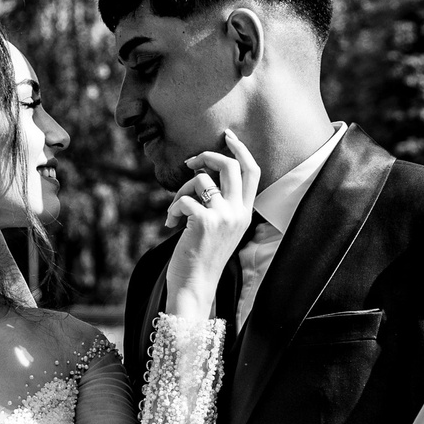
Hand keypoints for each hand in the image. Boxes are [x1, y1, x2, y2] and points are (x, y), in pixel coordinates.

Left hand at [163, 131, 259, 307]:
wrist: (195, 286)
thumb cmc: (201, 258)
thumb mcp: (219, 228)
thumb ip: (219, 203)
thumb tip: (203, 173)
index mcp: (245, 213)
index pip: (252, 171)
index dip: (240, 149)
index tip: (227, 136)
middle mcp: (238, 213)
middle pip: (230, 165)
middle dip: (207, 156)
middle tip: (191, 162)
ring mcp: (223, 217)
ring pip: (201, 179)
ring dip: (181, 190)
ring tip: (175, 210)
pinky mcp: (204, 222)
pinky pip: (183, 199)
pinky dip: (172, 209)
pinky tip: (171, 224)